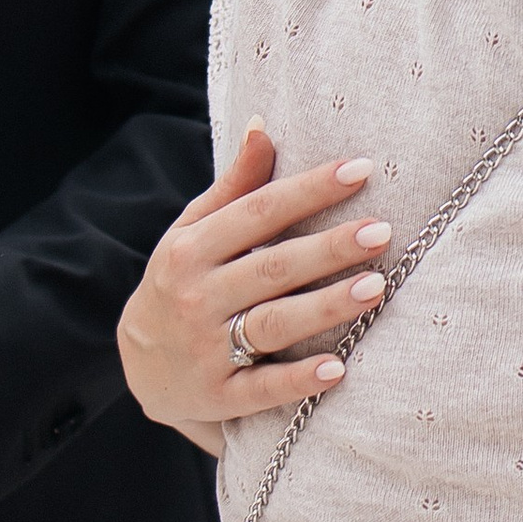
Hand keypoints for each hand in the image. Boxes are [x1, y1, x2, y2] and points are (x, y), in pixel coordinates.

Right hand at [120, 128, 393, 450]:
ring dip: (325, 307)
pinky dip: (299, 380)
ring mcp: (205, 349)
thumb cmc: (183, 282)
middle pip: (271, 267)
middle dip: (328, 247)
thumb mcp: (193, 233)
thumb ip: (234, 187)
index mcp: (191, 249)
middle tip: (381, 231)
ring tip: (375, 287)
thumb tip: (264, 125)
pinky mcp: (218, 396)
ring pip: (272, 324)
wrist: (140, 367)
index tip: (362, 171)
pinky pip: (263, 389)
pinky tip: (340, 369)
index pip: (258, 212)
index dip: (309, 190)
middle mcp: (195, 296)